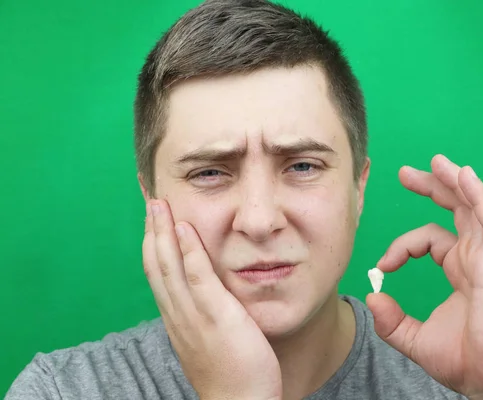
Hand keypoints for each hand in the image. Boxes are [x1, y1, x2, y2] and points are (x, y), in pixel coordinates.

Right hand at [143, 199, 281, 399]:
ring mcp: (194, 316)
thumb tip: (203, 294)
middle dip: (152, 231)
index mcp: (176, 317)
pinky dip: (188, 253)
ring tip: (160, 204)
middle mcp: (178, 314)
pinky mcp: (217, 317)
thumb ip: (202, 314)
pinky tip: (185, 230)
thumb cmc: (231, 372)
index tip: (153, 219)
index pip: (157, 273)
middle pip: (156, 265)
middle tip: (151, 199)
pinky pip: (198, 279)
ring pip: (169, 267)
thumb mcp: (208, 338)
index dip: (152, 243)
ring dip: (163, 233)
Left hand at [366, 155, 482, 398]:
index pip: (429, 238)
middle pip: (454, 210)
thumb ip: (391, 319)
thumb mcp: (415, 338)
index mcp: (459, 269)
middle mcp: (475, 257)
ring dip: (454, 181)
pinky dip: (478, 195)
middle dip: (431, 187)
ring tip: (436, 161)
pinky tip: (462, 175)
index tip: (383, 264)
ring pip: (473, 206)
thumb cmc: (466, 361)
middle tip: (405, 172)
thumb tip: (371, 297)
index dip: (402, 245)